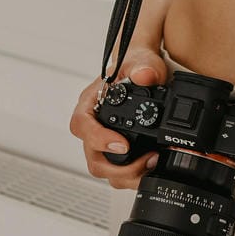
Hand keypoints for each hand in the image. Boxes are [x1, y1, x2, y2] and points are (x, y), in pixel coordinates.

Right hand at [68, 46, 168, 189]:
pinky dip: (134, 174)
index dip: (98, 139)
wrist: (142, 72)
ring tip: (153, 162)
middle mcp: (93, 125)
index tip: (123, 144)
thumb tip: (145, 76)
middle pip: (93, 158)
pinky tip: (151, 166)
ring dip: (128, 175)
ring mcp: (103, 141)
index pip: (81, 125)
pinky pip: (118, 172)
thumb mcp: (141, 60)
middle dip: (119, 167)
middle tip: (148, 159)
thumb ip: (144, 66)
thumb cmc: (135, 66)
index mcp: (90, 103)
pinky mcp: (116, 151)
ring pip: (105, 170)